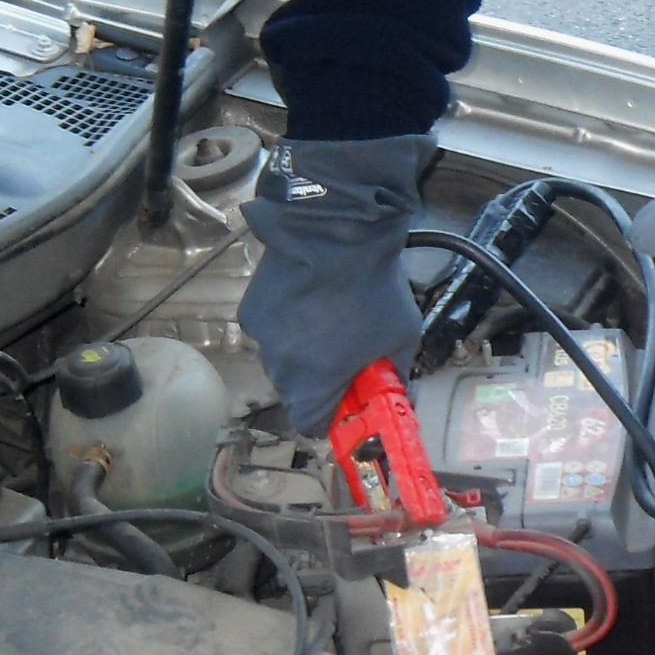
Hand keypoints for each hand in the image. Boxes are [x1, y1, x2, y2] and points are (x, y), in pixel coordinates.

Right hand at [240, 134, 437, 433]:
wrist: (338, 229)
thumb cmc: (373, 286)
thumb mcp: (402, 337)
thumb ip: (395, 376)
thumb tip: (398, 396)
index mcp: (314, 383)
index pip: (311, 425)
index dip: (333, 416)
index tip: (349, 399)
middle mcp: (280, 366)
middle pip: (296, 393)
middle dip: (321, 381)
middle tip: (346, 353)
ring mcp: (262, 337)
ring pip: (282, 360)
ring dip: (303, 350)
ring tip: (329, 317)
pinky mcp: (252, 309)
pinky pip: (271, 330)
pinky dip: (288, 324)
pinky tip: (309, 299)